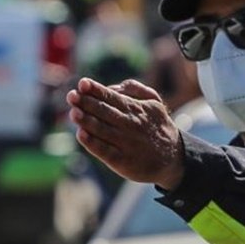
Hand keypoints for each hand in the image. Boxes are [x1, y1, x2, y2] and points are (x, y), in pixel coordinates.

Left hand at [67, 78, 184, 189]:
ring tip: (73, 113)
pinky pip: (104, 150)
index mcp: (136, 108)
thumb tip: (114, 85)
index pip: (111, 97)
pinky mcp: (122, 160)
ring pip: (102, 129)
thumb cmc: (157, 127)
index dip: (95, 90)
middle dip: (86, 102)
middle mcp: (130, 124)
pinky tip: (81, 135)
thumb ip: (136, 90)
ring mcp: (125, 143)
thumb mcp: (154, 103)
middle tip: (71, 96)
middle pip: (104, 111)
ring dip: (86, 120)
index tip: (82, 83)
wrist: (173, 158)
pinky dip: (92, 143)